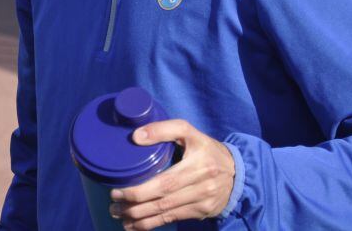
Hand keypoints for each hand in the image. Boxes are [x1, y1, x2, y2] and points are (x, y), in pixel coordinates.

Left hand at [108, 119, 234, 229]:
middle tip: (113, 204)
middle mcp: (201, 185)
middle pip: (163, 200)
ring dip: (139, 218)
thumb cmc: (207, 149)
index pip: (165, 182)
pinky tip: (134, 225)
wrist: (238, 173)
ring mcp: (202, 201)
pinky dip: (151, 224)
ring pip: (166, 213)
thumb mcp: (190, 132)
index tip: (118, 191)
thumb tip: (136, 136)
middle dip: (135, 206)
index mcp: (198, 164)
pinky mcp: (201, 212)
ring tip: (119, 215)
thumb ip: (164, 129)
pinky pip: (172, 220)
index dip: (140, 191)